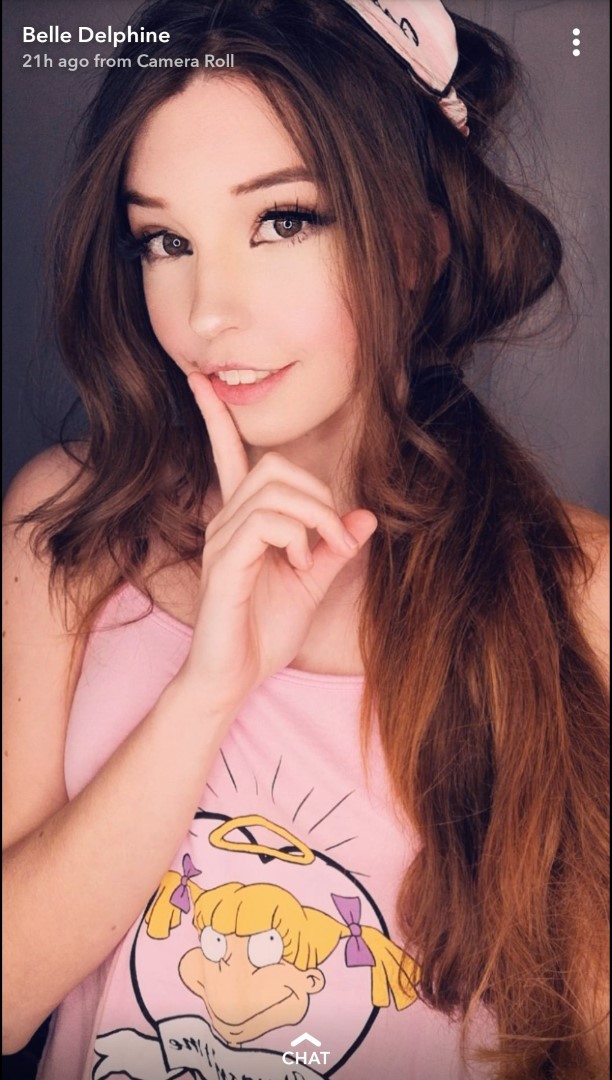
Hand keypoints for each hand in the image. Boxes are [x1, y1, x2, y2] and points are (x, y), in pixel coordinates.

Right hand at [180, 372, 376, 711]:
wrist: (233, 679)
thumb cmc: (265, 632)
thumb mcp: (312, 584)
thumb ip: (335, 547)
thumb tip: (366, 515)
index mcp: (243, 520)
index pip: (227, 455)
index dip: (214, 417)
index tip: (198, 380)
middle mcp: (226, 521)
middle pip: (274, 468)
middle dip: (319, 495)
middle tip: (337, 538)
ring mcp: (222, 540)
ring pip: (273, 491)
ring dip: (313, 518)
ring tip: (319, 556)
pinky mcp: (225, 563)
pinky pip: (263, 523)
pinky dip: (295, 536)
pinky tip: (299, 564)